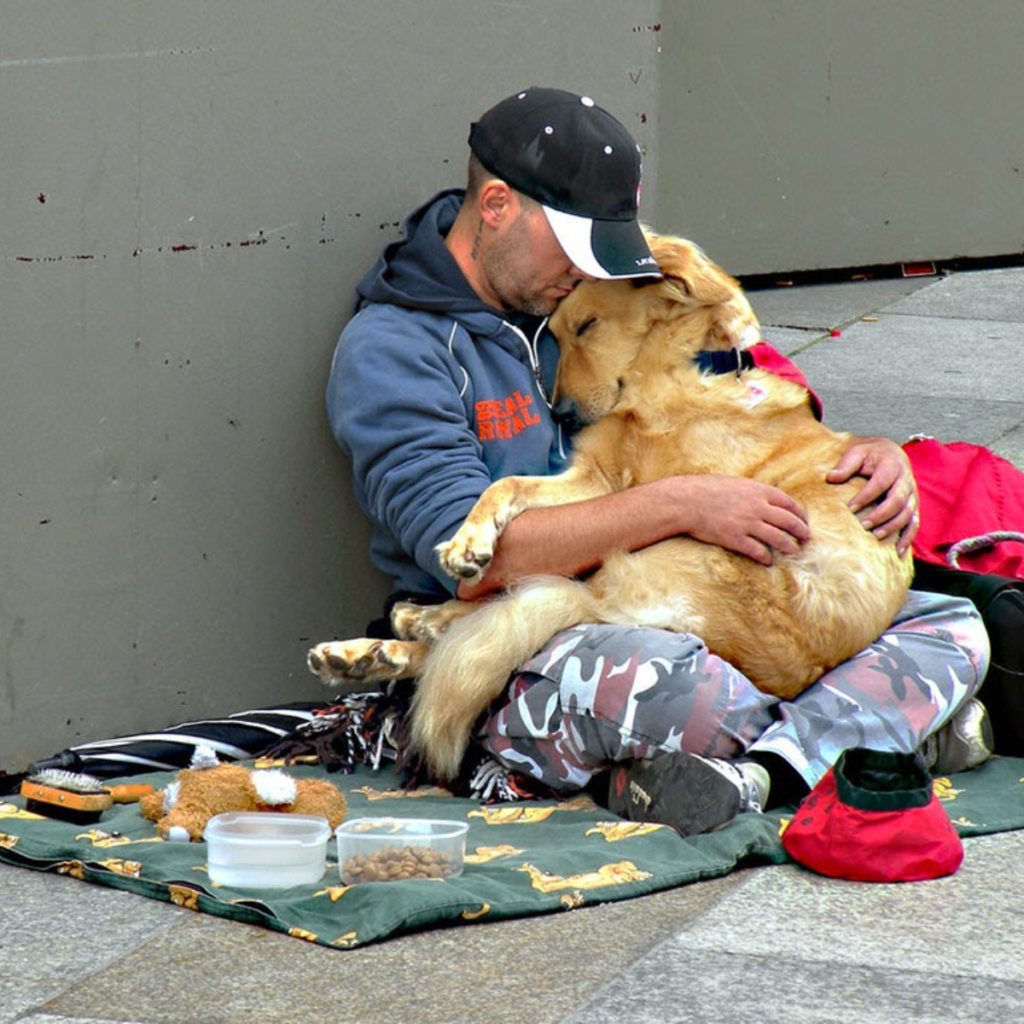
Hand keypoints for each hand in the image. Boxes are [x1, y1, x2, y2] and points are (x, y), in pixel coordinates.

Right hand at [682, 476, 810, 565]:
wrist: (685, 501)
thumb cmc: (706, 489)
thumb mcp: (735, 483)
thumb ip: (753, 492)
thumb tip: (765, 499)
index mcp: (758, 491)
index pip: (789, 503)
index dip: (801, 514)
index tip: (805, 521)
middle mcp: (756, 507)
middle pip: (789, 522)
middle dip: (802, 532)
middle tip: (806, 539)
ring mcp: (746, 524)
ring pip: (778, 538)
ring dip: (790, 547)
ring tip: (794, 552)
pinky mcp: (735, 539)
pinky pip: (757, 551)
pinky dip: (766, 558)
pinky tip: (768, 562)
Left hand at [827, 436, 917, 555]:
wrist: (890, 452)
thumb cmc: (870, 453)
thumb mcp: (856, 451)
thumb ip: (845, 464)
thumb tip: (831, 477)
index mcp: (892, 465)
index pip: (880, 483)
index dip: (866, 496)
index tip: (850, 508)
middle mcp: (906, 481)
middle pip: (897, 501)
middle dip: (880, 515)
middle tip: (863, 525)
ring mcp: (912, 494)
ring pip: (907, 514)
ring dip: (893, 527)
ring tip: (875, 536)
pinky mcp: (913, 505)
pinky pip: (915, 523)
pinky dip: (908, 537)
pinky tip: (899, 551)